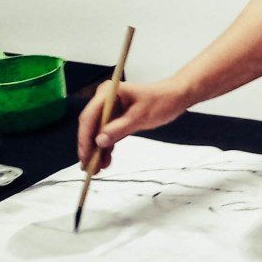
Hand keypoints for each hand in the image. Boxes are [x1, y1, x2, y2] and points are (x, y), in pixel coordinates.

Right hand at [76, 78, 191, 173]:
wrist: (176, 96)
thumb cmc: (162, 101)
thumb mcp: (141, 117)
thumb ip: (119, 128)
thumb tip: (99, 141)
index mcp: (107, 93)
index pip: (89, 117)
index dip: (85, 138)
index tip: (85, 156)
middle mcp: (104, 99)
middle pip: (90, 126)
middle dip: (88, 147)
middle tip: (88, 167)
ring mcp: (110, 109)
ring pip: (97, 132)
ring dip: (96, 150)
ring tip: (96, 169)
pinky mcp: (117, 117)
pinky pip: (108, 134)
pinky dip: (106, 147)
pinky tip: (105, 161)